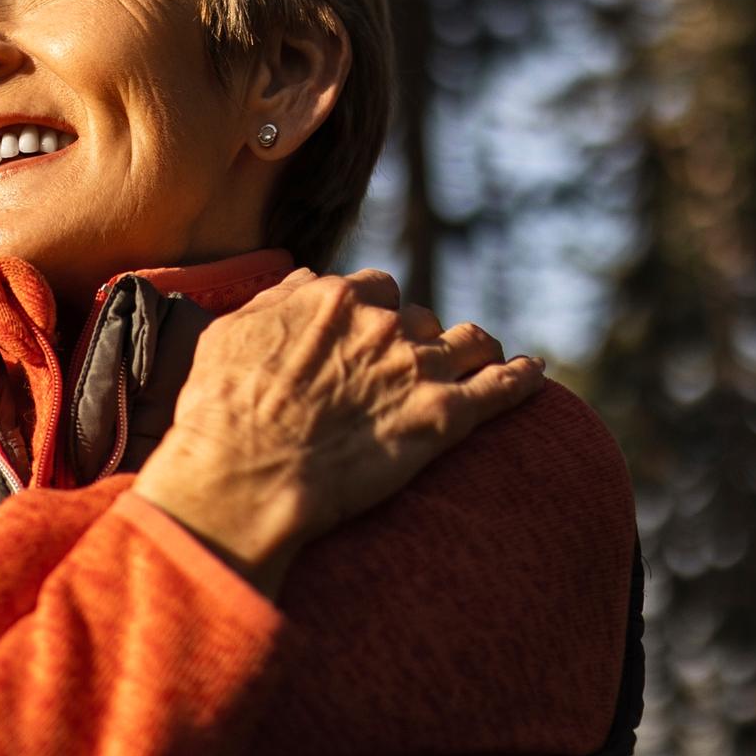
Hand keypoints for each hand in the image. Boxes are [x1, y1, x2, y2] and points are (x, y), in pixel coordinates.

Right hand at [133, 267, 541, 589]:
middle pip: (419, 317)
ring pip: (468, 342)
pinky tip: (534, 373)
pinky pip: (503, 387)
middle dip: (415, 338)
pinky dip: (523, 377)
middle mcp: (383, 324)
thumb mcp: (229, 332)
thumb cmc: (221, 412)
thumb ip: (277, 299)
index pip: (374, 288)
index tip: (368, 334)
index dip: (374, 311)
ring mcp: (418, 368)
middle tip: (405, 369)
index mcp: (334, 298)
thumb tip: (309, 279)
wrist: (246, 476)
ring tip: (483, 358)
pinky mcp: (445, 417)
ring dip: (473, 348)